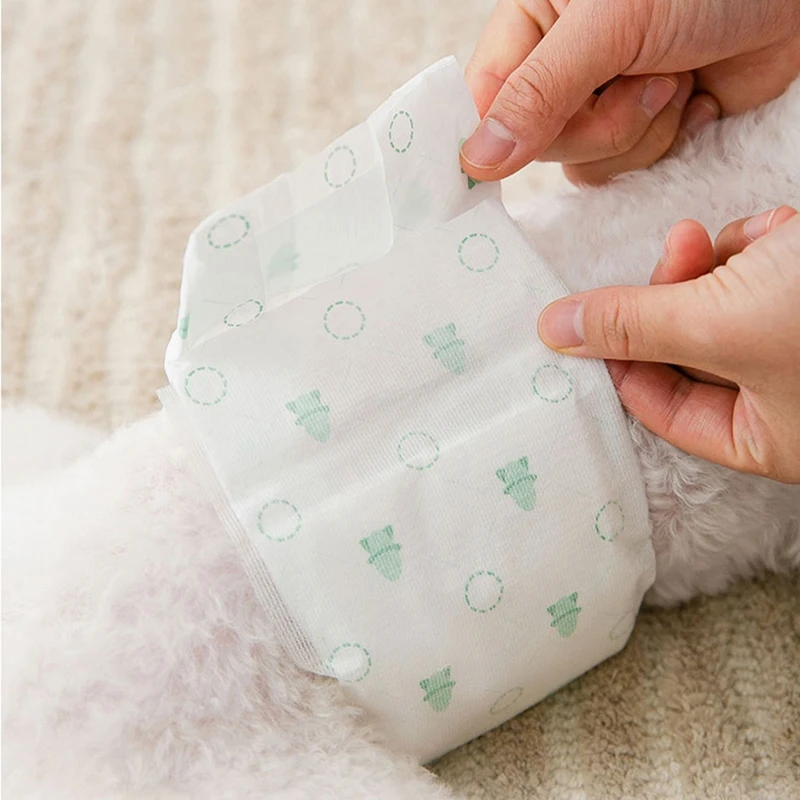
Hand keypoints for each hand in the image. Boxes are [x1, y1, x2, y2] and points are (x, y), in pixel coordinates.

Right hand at [461, 0, 799, 184]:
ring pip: (581, 164)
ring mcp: (600, 101)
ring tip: (677, 76)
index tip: (483, 174)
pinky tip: (692, 96)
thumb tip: (478, 157)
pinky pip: (623, 171)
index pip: (483, 95)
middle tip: (644, 76)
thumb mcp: (610, 24)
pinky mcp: (640, 129)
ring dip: (638, 131)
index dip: (485, 137)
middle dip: (599, 122)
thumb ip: (538, 91)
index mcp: (536, 22)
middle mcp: (560, 66)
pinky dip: (664, 141)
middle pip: (536, 141)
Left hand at [537, 207, 799, 482]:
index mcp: (762, 435)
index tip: (589, 314)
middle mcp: (784, 396)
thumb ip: (633, 325)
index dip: (620, 356)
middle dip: (678, 290)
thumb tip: (551, 330)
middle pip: (686, 343)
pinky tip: (793, 227)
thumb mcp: (724, 323)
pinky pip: (767, 263)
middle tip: (681, 246)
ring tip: (772, 237)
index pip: (659, 404)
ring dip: (732, 259)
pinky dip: (770, 238)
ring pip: (724, 295)